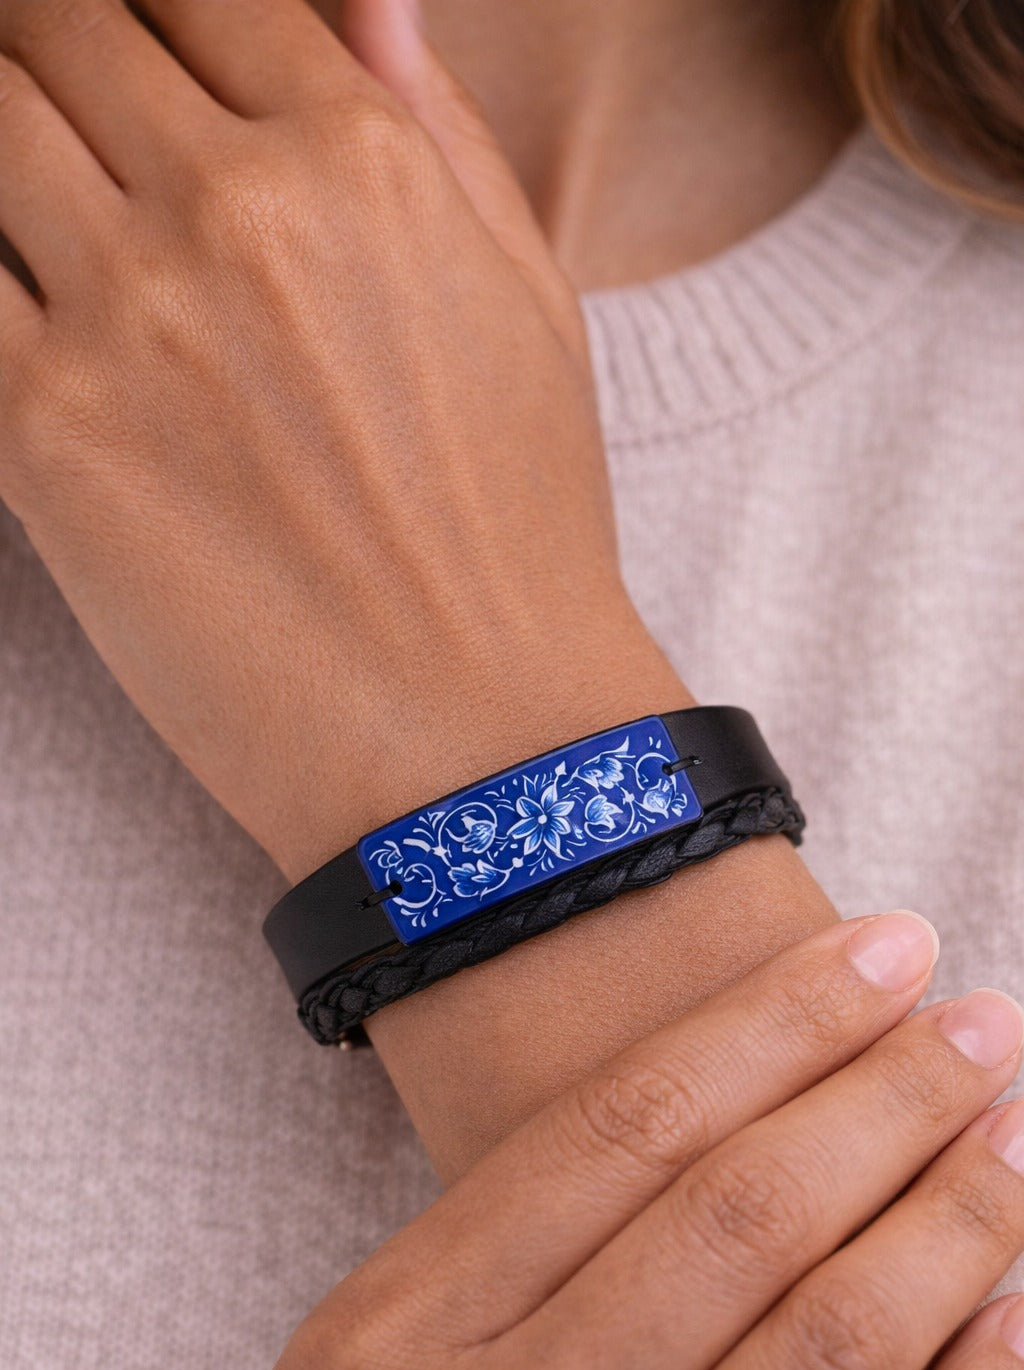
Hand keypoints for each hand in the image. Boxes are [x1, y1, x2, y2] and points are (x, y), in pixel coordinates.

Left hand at [0, 0, 686, 883]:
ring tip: (50, 211)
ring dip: (6, 143)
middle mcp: (236, 212)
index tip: (143, 61)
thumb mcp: (529, 301)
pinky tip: (31, 309)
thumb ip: (436, 126)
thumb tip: (370, 1)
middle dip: (56, 51)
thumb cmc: (518, 528)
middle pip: (61, 27)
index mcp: (361, 159)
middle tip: (73, 124)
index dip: (155, 16)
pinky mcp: (44, 436)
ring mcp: (129, 320)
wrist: (475, 734)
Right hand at [183, 912, 1023, 1369]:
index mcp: (397, 1334)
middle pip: (739, 1218)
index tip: (883, 952)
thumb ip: (522, 1242)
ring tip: (1010, 1132)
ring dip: (951, 1227)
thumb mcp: (365, 1350)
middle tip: (981, 1021)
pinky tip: (1015, 1322)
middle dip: (884, 1099)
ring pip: (826, 1355)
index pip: (626, 1126)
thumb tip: (744, 1110)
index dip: (776, 1023)